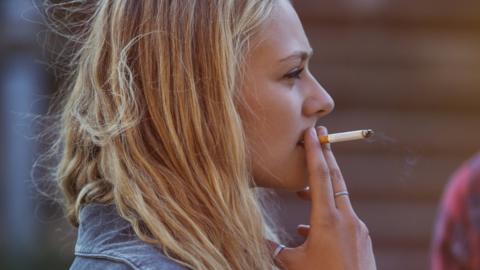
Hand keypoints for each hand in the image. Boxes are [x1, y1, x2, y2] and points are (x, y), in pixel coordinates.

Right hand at [268, 126, 375, 269]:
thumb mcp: (294, 265)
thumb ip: (275, 249)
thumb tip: (256, 239)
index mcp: (327, 221)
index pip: (320, 176)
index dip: (315, 152)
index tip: (313, 132)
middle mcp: (346, 218)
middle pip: (336, 177)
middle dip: (326, 155)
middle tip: (319, 135)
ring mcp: (358, 228)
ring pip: (339, 197)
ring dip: (322, 188)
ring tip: (301, 191)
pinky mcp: (362, 238)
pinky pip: (343, 217)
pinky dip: (328, 213)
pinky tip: (309, 228)